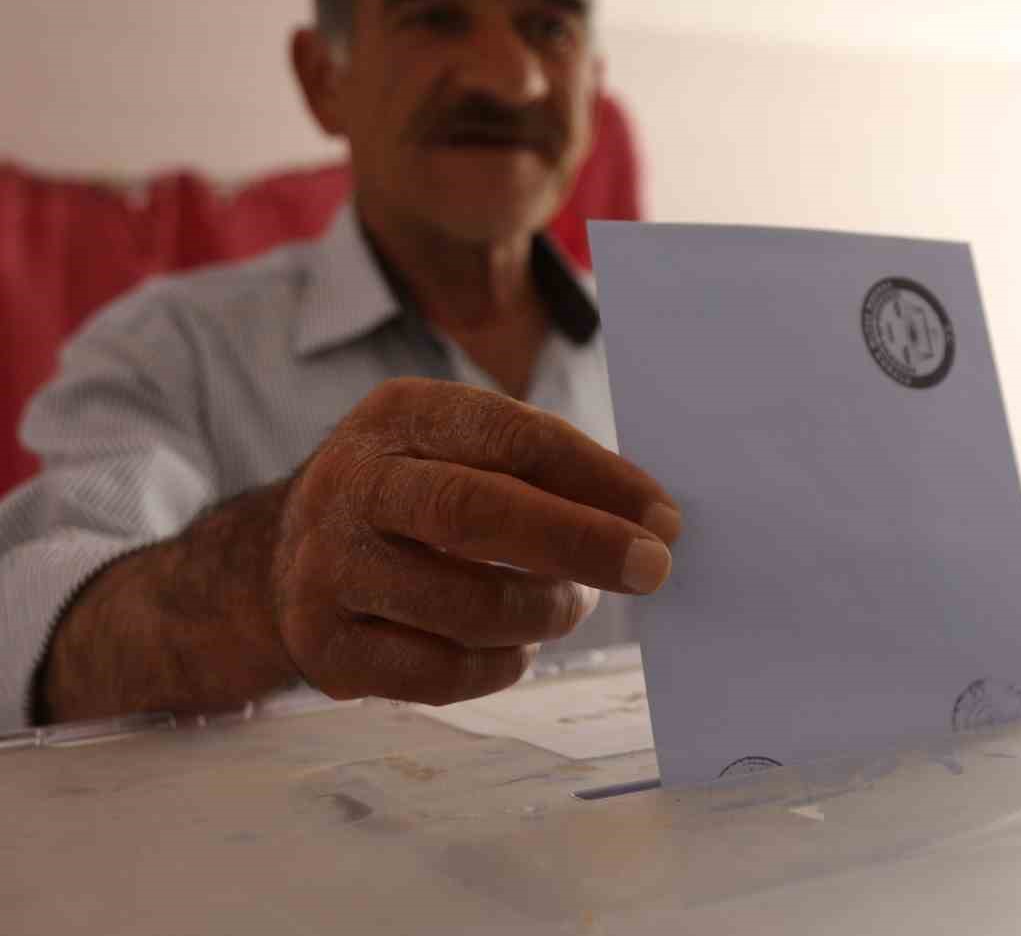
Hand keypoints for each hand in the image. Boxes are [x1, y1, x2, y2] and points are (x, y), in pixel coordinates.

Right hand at [271, 378, 678, 705]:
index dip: (596, 479)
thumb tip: (653, 523)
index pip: (510, 438)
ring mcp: (328, 570)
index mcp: (401, 417)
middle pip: (473, 512)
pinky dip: (500, 665)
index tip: (664, 519)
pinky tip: (516, 645)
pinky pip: (440, 674)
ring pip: (464, 607)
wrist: (284, 554)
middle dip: (580, 544)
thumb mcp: (463, 447)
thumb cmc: (416, 492)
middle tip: (651, 569)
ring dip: (544, 613)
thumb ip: (545, 470)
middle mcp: (351, 485)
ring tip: (569, 606)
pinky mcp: (326, 648)